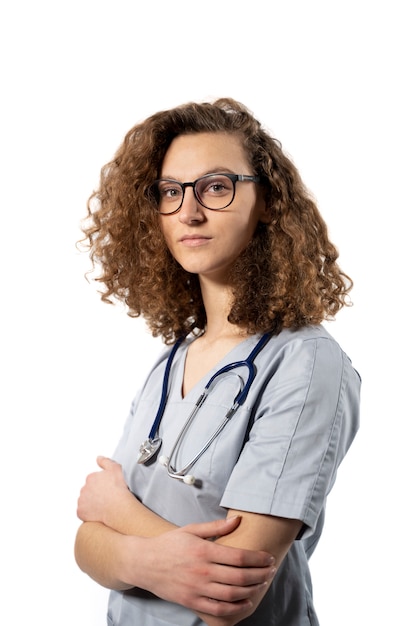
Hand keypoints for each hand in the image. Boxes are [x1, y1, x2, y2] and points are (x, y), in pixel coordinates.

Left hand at [77, 456, 134, 526]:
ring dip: (91, 503)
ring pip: (85, 501)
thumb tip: (98, 458)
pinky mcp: (80, 512)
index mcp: (90, 477)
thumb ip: (105, 462)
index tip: (108, 489)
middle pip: (88, 491)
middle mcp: (83, 488)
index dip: (101, 485)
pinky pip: (82, 512)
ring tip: (103, 506)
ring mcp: (81, 500)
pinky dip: (88, 513)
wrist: (118, 506)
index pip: (93, 481)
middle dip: (95, 494)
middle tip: (106, 498)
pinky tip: (98, 513)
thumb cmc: (119, 489)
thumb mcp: (115, 469)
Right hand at [130, 517, 275, 618]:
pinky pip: (218, 609)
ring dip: (251, 591)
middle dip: (260, 575)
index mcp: (204, 550)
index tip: (269, 558)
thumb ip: (215, 527)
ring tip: (261, 584)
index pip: (239, 557)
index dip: (258, 559)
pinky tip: (245, 602)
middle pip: (240, 577)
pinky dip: (235, 608)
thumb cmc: (169, 544)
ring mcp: (197, 588)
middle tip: (271, 571)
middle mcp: (202, 571)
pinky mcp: (191, 601)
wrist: (144, 563)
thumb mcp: (191, 529)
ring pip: (232, 594)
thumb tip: (237, 521)